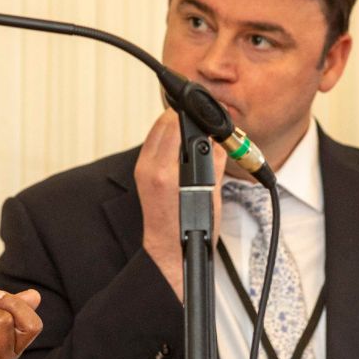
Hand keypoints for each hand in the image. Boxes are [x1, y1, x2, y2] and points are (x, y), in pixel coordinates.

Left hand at [135, 109, 226, 301]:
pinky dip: (166, 138)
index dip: (190, 114)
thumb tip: (217, 139)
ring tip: (193, 126)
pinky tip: (181, 143)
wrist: (170, 251)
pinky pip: (152, 146)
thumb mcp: (212, 194)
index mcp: (166, 173)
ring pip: (156, 133)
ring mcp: (143, 171)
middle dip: (182, 117)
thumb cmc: (192, 228)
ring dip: (173, 126)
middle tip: (200, 115)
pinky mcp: (142, 175)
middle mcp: (149, 169)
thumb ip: (214, 162)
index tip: (203, 108)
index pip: (174, 126)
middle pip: (163, 124)